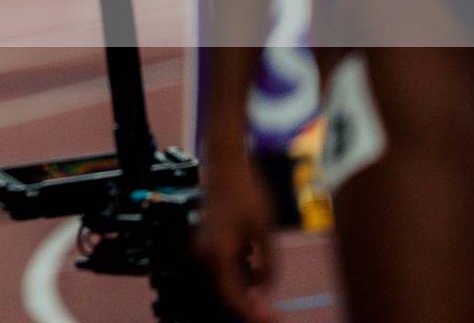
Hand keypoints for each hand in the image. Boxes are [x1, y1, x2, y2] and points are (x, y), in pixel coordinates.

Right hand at [196, 157, 278, 322]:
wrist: (225, 166)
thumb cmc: (247, 193)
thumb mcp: (265, 232)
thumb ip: (268, 266)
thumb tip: (264, 293)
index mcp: (215, 255)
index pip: (231, 300)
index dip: (252, 315)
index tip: (274, 318)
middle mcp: (201, 257)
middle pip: (220, 300)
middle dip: (245, 311)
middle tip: (272, 315)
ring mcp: (198, 252)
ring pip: (216, 291)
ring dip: (239, 300)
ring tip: (265, 300)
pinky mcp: (202, 248)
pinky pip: (215, 277)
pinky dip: (234, 286)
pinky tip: (253, 282)